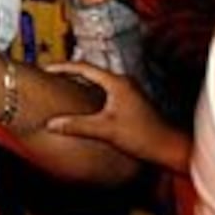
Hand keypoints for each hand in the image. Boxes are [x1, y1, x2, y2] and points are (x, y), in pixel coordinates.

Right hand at [45, 62, 190, 172]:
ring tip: (60, 86)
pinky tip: (80, 102)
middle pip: (89, 71)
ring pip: (96, 81)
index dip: (61, 67)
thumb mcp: (105, 130)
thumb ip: (76, 125)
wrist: (169, 147)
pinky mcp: (129, 101)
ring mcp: (127, 91)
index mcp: (117, 82)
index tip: (45, 69)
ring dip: (78, 82)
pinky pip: (103, 90)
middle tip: (49, 75)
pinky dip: (88, 92)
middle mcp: (123, 82)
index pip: (83, 67)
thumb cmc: (144, 136)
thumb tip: (50, 124)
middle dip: (68, 72)